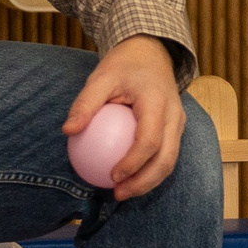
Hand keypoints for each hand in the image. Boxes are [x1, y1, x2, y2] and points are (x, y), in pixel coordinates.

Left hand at [62, 36, 186, 199]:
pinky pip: (166, 156)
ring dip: (148, 182)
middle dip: (144, 182)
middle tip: (118, 193)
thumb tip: (68, 131)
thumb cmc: (123, 66)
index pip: (150, 139)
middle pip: (166, 158)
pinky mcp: (176, 130)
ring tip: (122, 192)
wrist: (151, 54)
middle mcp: (175, 115)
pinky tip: (127, 180)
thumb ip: (85, 103)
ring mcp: (179, 124)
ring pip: (170, 162)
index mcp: (158, 101)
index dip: (133, 162)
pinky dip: (149, 171)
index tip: (112, 175)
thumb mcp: (101, 77)